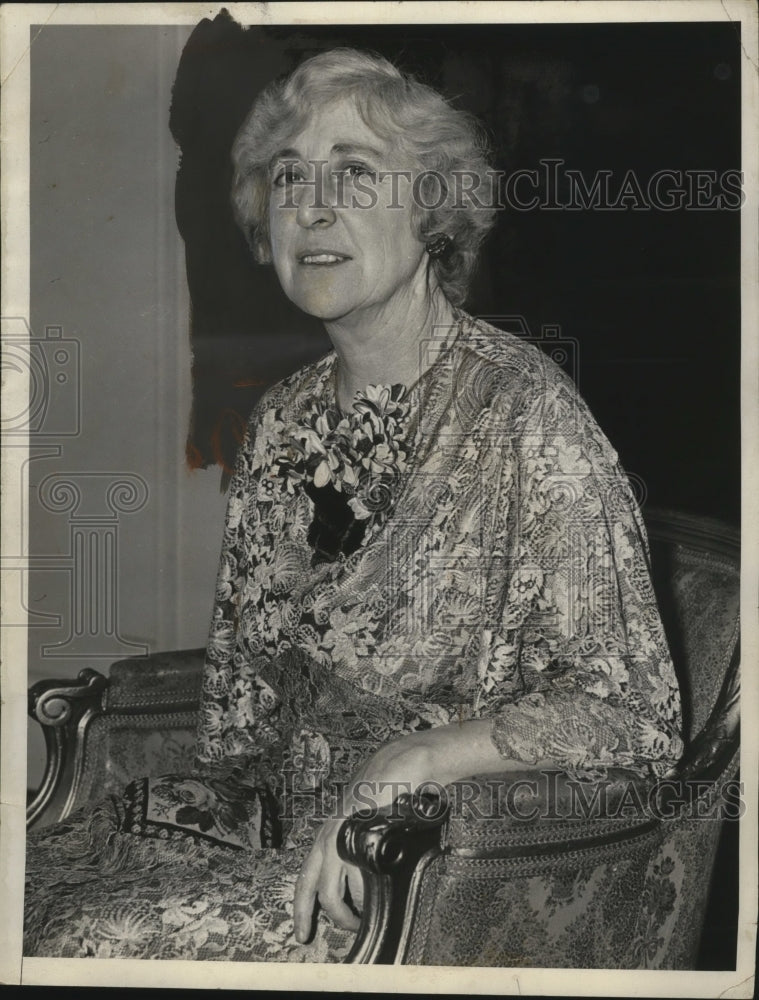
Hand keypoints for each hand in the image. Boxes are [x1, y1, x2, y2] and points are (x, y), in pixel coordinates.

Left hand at [292, 735, 426, 943]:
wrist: (406, 762)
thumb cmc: (387, 792)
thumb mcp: (366, 823)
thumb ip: (358, 846)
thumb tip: (362, 882)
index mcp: (329, 834)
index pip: (307, 877)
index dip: (303, 908)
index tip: (303, 934)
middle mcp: (331, 833)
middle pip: (319, 889)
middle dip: (334, 916)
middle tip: (351, 930)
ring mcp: (345, 830)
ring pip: (339, 884)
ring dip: (355, 907)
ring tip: (372, 914)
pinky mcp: (363, 826)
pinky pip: (360, 869)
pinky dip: (369, 889)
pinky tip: (381, 893)